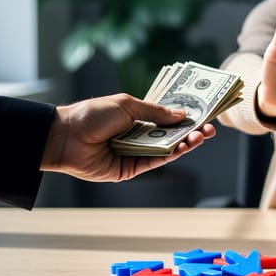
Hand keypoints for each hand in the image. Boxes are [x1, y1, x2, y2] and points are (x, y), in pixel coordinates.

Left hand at [40, 93, 215, 181]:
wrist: (65, 136)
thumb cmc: (92, 115)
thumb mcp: (127, 105)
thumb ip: (155, 112)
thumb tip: (181, 116)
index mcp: (136, 118)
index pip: (166, 118)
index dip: (185, 117)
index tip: (203, 114)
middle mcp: (137, 136)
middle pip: (170, 135)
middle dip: (191, 132)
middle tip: (210, 128)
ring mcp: (135, 153)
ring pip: (166, 150)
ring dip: (186, 143)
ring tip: (202, 136)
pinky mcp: (130, 169)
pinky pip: (155, 161)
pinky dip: (172, 155)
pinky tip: (185, 146)